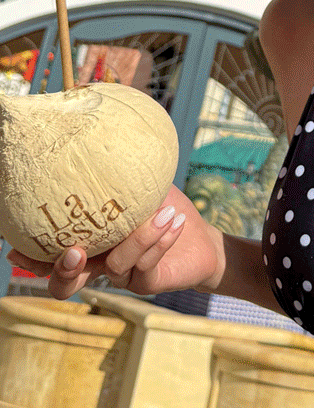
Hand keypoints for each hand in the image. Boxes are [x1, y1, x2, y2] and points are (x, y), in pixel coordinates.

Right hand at [6, 185, 224, 300]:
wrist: (199, 237)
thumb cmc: (163, 207)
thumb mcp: (140, 185)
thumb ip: (117, 169)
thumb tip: (95, 123)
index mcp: (89, 242)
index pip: (51, 254)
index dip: (31, 256)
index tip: (15, 248)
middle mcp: (99, 263)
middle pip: (64, 284)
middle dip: (62, 270)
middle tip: (75, 251)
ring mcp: (122, 276)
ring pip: (113, 268)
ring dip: (138, 238)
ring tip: (163, 211)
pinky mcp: (147, 284)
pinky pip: (146, 267)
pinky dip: (159, 242)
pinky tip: (174, 221)